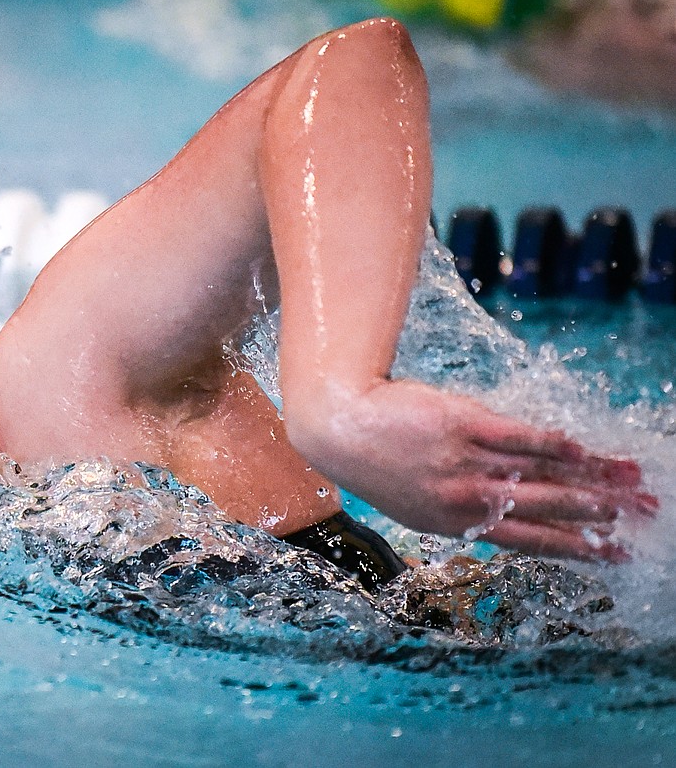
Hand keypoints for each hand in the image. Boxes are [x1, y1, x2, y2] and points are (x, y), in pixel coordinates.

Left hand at [290, 380, 656, 561]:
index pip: (528, 540)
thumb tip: (506, 504)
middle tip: (640, 517)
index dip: (574, 547)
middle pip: (546, 510)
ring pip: (539, 475)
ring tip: (630, 482)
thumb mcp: (417, 498)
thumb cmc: (376, 460)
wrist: (339, 425)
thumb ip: (460, 505)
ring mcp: (465, 463)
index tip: (611, 554)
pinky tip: (582, 448)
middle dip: (599, 516)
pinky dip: (551, 443)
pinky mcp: (462, 425)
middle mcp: (466, 499)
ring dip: (590, 479)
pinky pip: (517, 438)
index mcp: (457, 523)